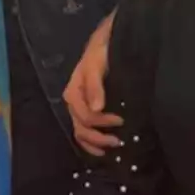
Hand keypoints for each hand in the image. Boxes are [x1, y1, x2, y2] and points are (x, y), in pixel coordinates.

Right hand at [64, 19, 122, 155]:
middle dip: (99, 138)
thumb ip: (95, 85)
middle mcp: (74, 103)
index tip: (121, 120)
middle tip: (119, 140)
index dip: (102, 122)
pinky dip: (92, 144)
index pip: (85, 116)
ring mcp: (80, 108)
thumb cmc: (101, 51)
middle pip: (81, 128)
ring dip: (96, 143)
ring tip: (115, 145)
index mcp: (73, 93)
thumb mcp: (97, 63)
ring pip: (82, 133)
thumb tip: (96, 109)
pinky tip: (103, 151)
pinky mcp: (87, 110)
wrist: (105, 43)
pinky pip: (84, 132)